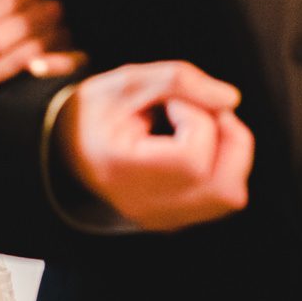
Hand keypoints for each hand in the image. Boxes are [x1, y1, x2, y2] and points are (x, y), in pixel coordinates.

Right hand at [54, 61, 252, 230]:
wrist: (70, 146)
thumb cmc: (96, 112)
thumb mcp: (125, 81)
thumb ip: (177, 80)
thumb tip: (231, 98)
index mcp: (124, 174)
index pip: (190, 160)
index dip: (195, 116)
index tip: (170, 100)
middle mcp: (148, 208)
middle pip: (226, 189)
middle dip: (229, 137)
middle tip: (199, 110)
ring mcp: (164, 220)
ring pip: (231, 195)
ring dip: (230, 150)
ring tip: (199, 125)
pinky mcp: (177, 220)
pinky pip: (222, 196)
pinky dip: (223, 164)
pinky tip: (197, 143)